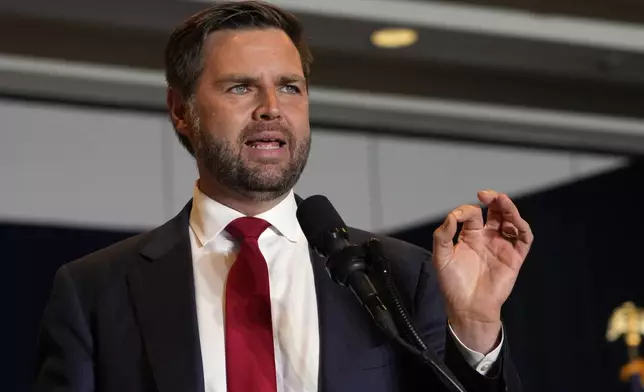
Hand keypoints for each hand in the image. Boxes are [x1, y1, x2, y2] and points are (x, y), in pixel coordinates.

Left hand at [432, 190, 533, 352]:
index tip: (459, 216)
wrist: (467, 307)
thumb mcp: (441, 257)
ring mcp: (502, 247)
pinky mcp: (514, 258)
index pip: (473, 214)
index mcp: (470, 236)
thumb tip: (452, 216)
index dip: (467, 210)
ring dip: (509, 209)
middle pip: (496, 212)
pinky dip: (522, 227)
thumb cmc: (453, 284)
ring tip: (502, 200)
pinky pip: (523, 239)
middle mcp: (488, 238)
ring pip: (511, 222)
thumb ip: (443, 235)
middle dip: (494, 200)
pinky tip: (513, 220)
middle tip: (487, 195)